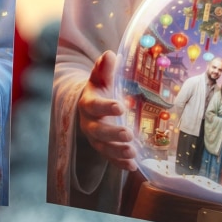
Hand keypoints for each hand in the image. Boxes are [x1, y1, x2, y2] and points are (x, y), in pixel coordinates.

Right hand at [76, 50, 137, 166]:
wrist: (90, 106)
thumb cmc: (99, 89)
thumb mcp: (101, 77)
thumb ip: (104, 68)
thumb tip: (109, 54)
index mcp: (88, 103)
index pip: (94, 106)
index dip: (105, 107)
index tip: (120, 106)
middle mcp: (89, 123)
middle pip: (97, 131)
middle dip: (112, 134)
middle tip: (128, 135)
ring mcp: (95, 138)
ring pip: (103, 147)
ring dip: (117, 152)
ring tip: (132, 153)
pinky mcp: (103, 148)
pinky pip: (109, 158)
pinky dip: (120, 163)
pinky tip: (133, 166)